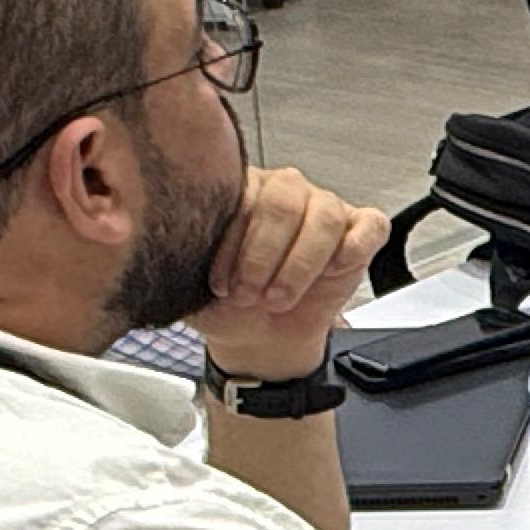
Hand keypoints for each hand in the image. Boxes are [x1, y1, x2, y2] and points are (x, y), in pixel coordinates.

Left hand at [194, 166, 389, 379]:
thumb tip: (161, 235)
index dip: (232, 246)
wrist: (260, 339)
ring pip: (323, 216)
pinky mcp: (359, 232)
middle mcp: (284, 191)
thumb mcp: (190, 279)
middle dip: (263, 257)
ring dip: (299, 265)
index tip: (221, 285)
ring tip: (280, 297)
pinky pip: (368, 226)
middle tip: (250, 294)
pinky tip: (332, 270)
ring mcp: (324, 207)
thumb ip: (181, 251)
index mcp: (241, 191)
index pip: (241, 197)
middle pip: (283, 202)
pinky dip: (352, 248)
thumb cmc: (229, 304)